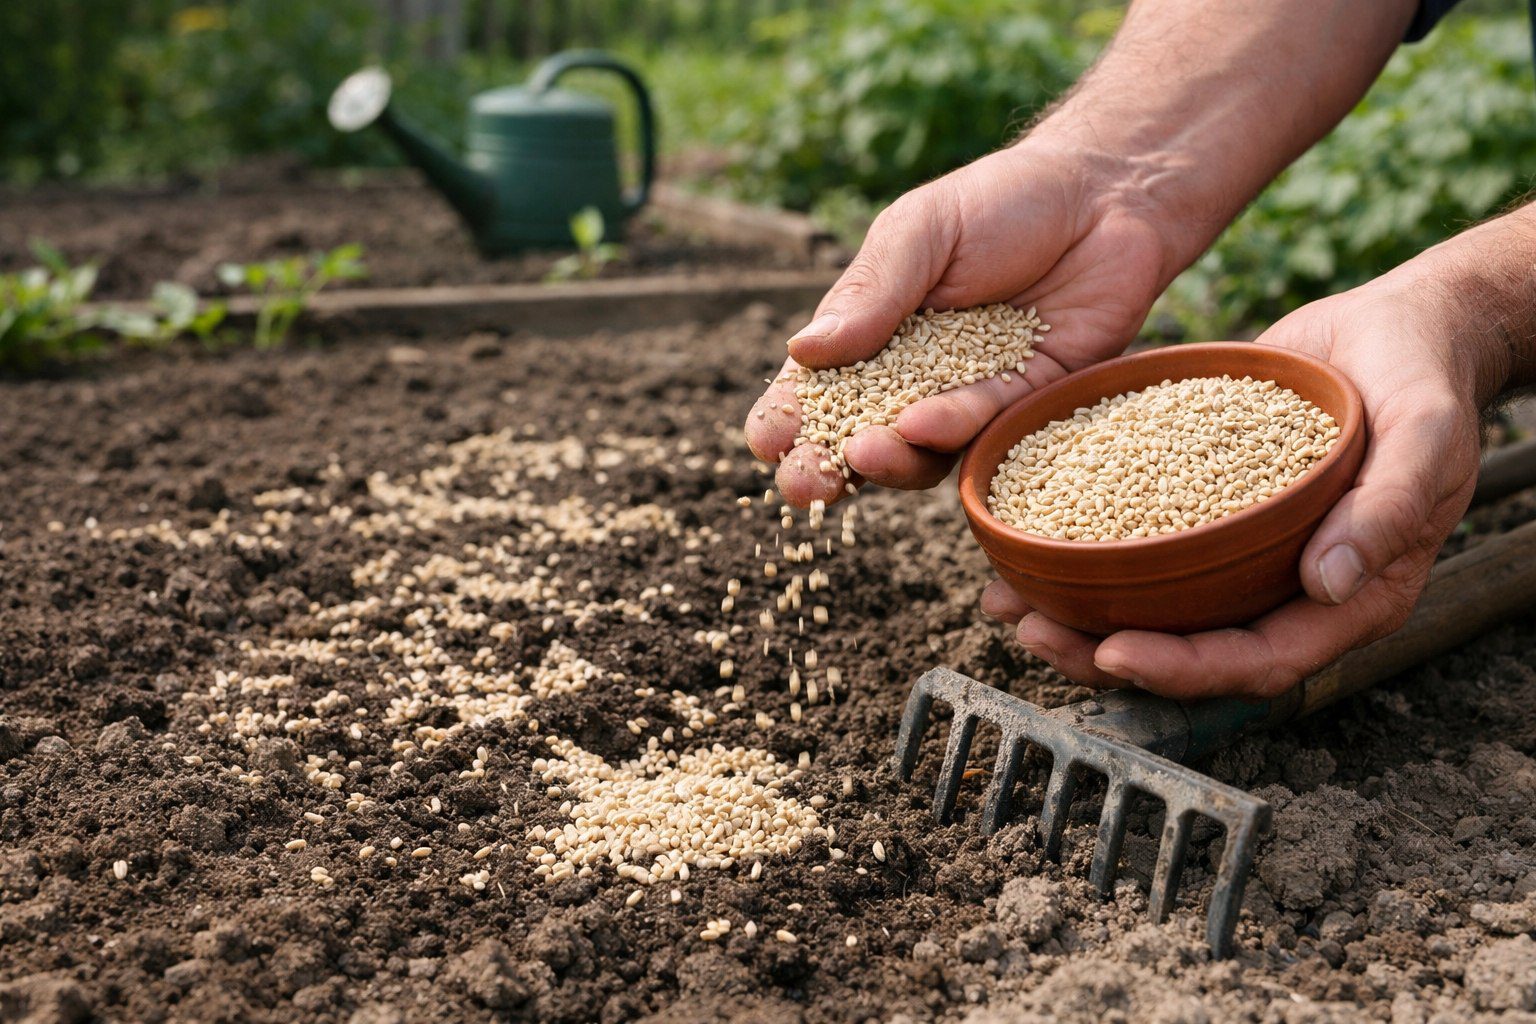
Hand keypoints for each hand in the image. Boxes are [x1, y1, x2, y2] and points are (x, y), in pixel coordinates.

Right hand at [745, 139, 1175, 506]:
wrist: (1106, 198)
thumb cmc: (1001, 203)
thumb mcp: (920, 232)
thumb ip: (870, 293)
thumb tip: (803, 351)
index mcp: (871, 338)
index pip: (817, 391)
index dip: (788, 420)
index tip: (768, 441)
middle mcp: (915, 381)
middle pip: (859, 438)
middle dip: (826, 467)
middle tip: (803, 487)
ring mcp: (970, 400)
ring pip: (921, 452)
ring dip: (889, 460)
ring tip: (864, 453)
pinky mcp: (1027, 407)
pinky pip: (986, 427)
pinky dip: (954, 427)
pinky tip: (926, 423)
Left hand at [983, 275, 1484, 698]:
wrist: (1397, 328)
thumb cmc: (1425, 381)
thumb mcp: (1425, 434)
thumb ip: (1388, 509)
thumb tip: (1330, 582)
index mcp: (1349, 595)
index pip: (1261, 658)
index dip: (1187, 668)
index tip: (1116, 651)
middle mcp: (1290, 587)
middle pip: (1192, 648)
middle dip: (1107, 653)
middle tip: (1032, 630)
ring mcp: (1245, 554)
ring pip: (1157, 607)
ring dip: (1081, 614)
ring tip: (1008, 600)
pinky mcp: (1208, 511)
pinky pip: (1145, 545)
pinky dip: (1087, 549)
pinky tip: (1026, 538)